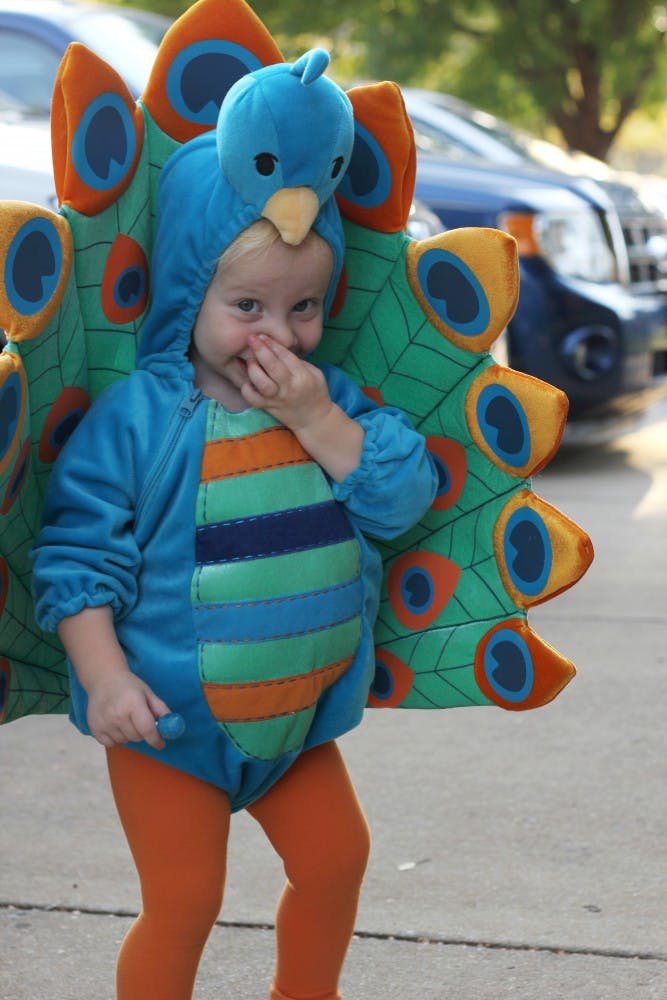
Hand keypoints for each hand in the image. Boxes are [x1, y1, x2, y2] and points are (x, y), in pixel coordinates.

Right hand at [86, 670, 170, 749]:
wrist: (103, 680)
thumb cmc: (128, 686)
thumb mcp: (147, 693)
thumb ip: (161, 710)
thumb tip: (172, 727)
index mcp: (133, 704)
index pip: (148, 730)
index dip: (156, 739)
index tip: (161, 744)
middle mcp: (118, 715)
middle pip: (137, 737)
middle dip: (143, 733)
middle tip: (139, 721)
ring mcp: (105, 723)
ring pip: (125, 741)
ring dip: (129, 734)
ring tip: (125, 719)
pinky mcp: (95, 729)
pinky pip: (111, 744)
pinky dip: (116, 738)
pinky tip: (115, 724)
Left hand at [241, 333, 363, 480]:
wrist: (315, 420)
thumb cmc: (316, 394)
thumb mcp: (315, 374)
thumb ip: (299, 362)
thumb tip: (278, 350)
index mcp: (303, 376)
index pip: (286, 356)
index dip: (273, 344)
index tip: (262, 335)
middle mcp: (290, 387)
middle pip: (272, 366)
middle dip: (260, 350)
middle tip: (251, 338)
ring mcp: (278, 399)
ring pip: (262, 383)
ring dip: (253, 369)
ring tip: (250, 360)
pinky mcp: (269, 408)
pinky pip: (253, 399)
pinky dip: (247, 389)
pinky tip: (247, 380)